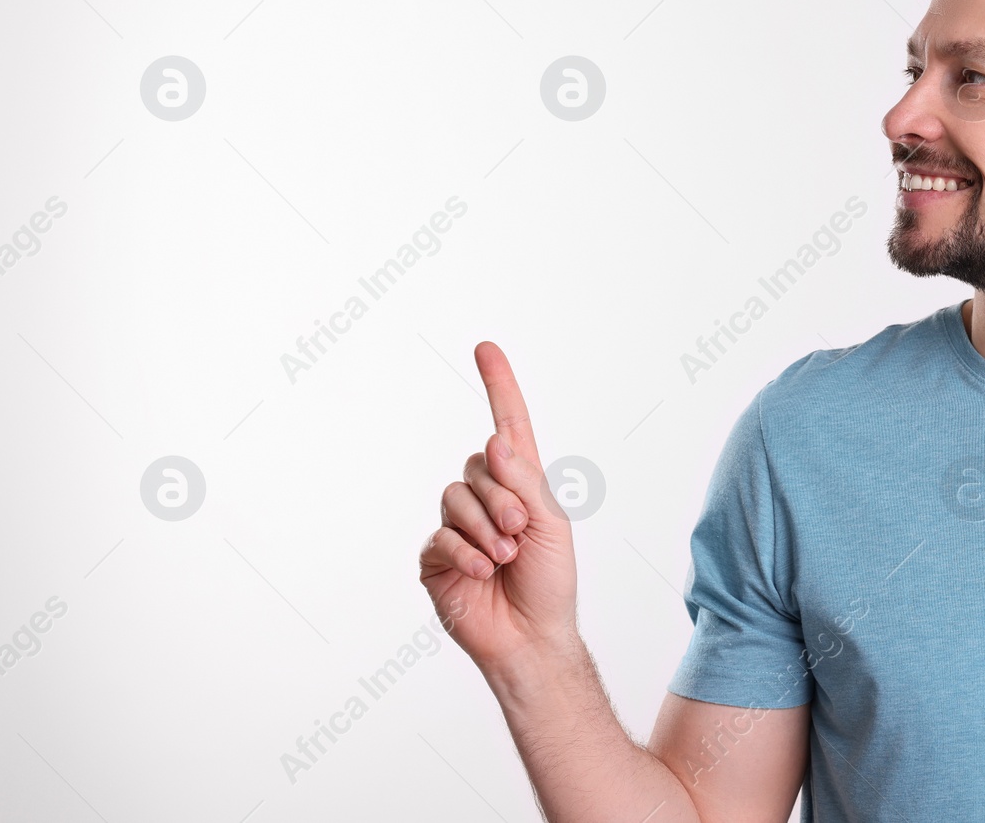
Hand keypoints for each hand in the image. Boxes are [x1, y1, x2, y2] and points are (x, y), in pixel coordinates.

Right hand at [419, 342, 578, 675]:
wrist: (532, 636)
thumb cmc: (550, 581)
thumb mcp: (550, 524)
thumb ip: (523, 481)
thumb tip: (494, 440)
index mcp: (520, 483)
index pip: (507, 425)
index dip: (498, 386)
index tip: (486, 348)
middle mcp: (485, 498)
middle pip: (477, 466)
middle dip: (502, 498)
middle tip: (520, 533)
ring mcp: (457, 526)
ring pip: (455, 498)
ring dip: (485, 529)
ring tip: (505, 559)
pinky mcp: (435, 557)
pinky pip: (440, 536)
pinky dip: (466, 552)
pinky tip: (485, 572)